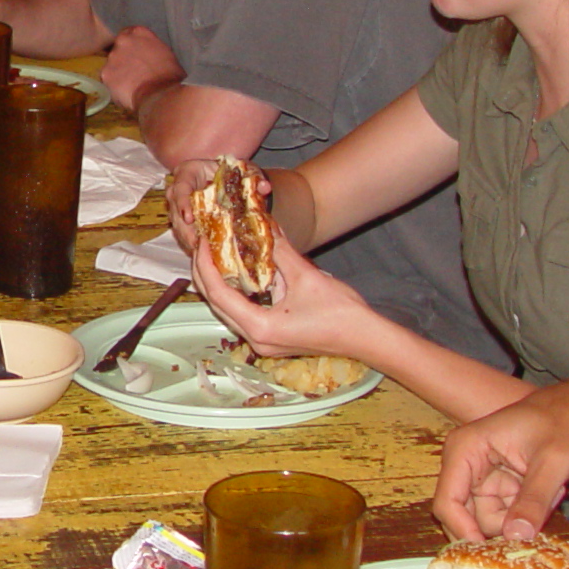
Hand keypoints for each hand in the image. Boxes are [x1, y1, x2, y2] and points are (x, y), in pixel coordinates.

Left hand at [101, 24, 183, 118]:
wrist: (161, 93)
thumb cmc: (170, 75)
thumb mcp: (165, 53)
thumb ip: (150, 48)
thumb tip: (148, 55)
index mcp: (139, 32)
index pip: (129, 33)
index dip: (132, 46)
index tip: (135, 54)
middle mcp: (123, 41)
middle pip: (118, 48)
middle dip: (123, 58)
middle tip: (134, 71)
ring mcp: (112, 57)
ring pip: (112, 65)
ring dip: (118, 72)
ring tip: (131, 84)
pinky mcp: (105, 74)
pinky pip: (108, 80)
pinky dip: (115, 86)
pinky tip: (125, 92)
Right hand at [162, 154, 252, 253]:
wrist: (229, 179)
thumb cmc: (234, 172)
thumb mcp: (246, 172)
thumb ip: (255, 178)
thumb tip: (264, 187)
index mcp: (189, 171)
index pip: (181, 186)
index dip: (182, 203)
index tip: (189, 218)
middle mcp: (179, 185)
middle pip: (173, 207)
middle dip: (183, 227)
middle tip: (196, 242)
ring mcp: (178, 201)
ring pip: (175, 220)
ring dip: (186, 236)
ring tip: (200, 250)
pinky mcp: (182, 215)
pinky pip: (181, 229)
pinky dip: (189, 239)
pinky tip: (201, 249)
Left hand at [190, 231, 373, 361]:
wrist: (365, 338)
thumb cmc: (341, 313)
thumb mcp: (306, 276)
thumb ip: (279, 251)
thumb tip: (263, 226)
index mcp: (260, 327)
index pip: (218, 293)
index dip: (206, 265)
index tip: (203, 242)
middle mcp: (255, 339)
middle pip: (216, 304)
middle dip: (206, 273)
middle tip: (205, 245)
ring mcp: (262, 342)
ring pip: (226, 311)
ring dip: (219, 284)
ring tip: (215, 256)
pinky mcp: (270, 339)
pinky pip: (242, 314)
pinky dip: (235, 294)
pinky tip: (236, 274)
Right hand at [433, 382, 568, 539]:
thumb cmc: (564, 424)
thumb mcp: (553, 461)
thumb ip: (534, 500)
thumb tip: (517, 537)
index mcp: (465, 449)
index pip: (447, 502)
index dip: (463, 531)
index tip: (491, 554)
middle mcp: (465, 465)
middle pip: (465, 517)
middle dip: (501, 525)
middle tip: (535, 520)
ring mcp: (480, 478)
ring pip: (488, 521)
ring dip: (520, 519)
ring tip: (549, 494)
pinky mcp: (496, 488)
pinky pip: (504, 516)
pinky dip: (526, 515)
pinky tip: (547, 494)